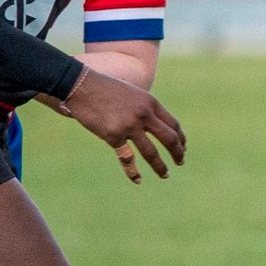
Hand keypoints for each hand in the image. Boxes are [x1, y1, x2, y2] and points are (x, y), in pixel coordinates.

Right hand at [61, 66, 185, 181]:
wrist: (81, 85)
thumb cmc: (105, 88)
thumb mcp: (132, 93)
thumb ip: (144, 107)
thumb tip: (154, 122)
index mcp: (151, 103)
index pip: (173, 124)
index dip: (181, 138)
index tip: (183, 147)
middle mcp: (144, 114)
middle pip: (169, 139)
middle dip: (178, 153)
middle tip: (180, 162)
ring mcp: (129, 126)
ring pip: (151, 152)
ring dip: (160, 166)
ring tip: (165, 175)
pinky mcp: (113, 136)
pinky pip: (127, 158)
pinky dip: (133, 171)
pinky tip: (138, 180)